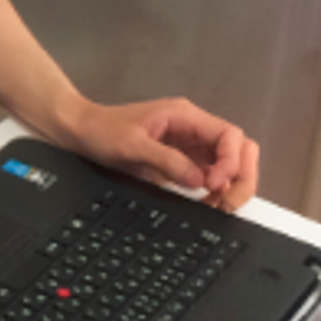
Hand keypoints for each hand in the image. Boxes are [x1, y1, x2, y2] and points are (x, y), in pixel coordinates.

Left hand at [58, 98, 259, 210]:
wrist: (80, 131)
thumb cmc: (101, 130)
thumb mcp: (132, 146)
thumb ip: (167, 161)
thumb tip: (200, 181)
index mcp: (184, 116)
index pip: (230, 135)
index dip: (231, 161)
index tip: (214, 183)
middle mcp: (192, 129)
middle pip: (239, 149)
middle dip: (240, 177)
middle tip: (224, 200)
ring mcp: (190, 145)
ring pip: (230, 164)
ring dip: (231, 186)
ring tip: (216, 204)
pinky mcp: (183, 160)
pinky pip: (212, 175)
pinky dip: (216, 191)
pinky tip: (205, 202)